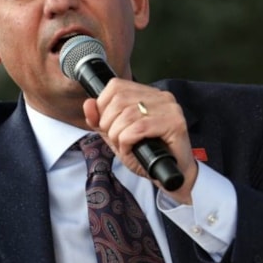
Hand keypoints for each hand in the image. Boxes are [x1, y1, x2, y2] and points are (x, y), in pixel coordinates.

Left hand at [82, 79, 197, 203]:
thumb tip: (88, 104)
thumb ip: (100, 121)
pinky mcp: (175, 124)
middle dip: (108, 123)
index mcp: (147, 94)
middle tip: (115, 140)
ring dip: (117, 135)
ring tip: (124, 147)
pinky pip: (139, 127)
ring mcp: (170, 109)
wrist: (171, 177)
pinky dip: (128, 141)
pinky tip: (131, 149)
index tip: (104, 124)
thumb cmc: (146, 155)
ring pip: (127, 114)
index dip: (102, 105)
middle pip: (119, 100)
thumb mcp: (116, 136)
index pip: (115, 86)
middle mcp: (161, 96)